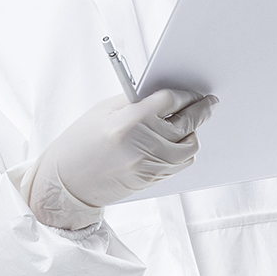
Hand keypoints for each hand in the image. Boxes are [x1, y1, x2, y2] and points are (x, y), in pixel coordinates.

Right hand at [21, 88, 217, 231]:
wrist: (68, 183)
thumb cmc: (80, 144)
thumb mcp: (104, 112)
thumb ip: (135, 101)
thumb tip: (165, 96)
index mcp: (130, 121)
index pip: (170, 101)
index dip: (185, 94)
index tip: (193, 92)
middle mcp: (144, 143)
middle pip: (186, 122)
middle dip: (201, 110)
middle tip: (209, 102)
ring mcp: (151, 164)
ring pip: (190, 145)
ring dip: (194, 132)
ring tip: (192, 122)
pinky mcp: (154, 179)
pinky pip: (181, 162)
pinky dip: (185, 150)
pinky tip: (180, 140)